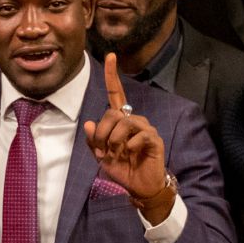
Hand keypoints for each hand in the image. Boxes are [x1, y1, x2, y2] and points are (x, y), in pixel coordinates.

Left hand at [82, 57, 171, 222]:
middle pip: (112, 113)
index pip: (116, 94)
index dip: (112, 75)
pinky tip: (130, 154)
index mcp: (120, 120)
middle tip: (103, 150)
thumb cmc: (121, 168)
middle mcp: (133, 119)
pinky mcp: (154, 139)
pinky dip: (129, 145)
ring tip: (116, 153)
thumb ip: (93, 141)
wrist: (139, 186)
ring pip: (124, 122)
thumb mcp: (100, 155)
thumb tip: (89, 123)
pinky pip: (139, 134)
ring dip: (114, 140)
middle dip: (102, 133)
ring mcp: (145, 128)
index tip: (110, 56)